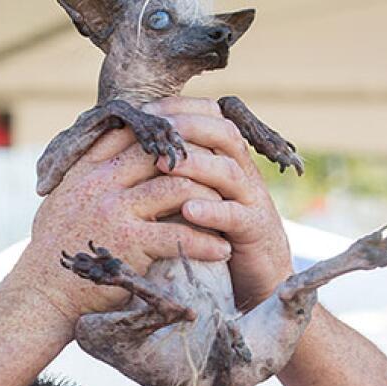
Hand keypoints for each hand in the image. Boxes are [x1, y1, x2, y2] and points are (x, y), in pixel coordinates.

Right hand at [4, 127, 231, 325]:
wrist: (41, 294)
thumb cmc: (57, 247)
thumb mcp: (64, 197)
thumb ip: (90, 171)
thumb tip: (117, 145)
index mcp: (88, 167)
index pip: (137, 131)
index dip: (173, 127)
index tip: (201, 132)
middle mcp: (101, 182)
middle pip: (164, 152)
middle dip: (200, 159)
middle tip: (226, 171)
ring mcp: (115, 211)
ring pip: (178, 187)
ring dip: (211, 199)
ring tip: (228, 211)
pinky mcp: (128, 244)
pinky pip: (180, 235)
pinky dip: (207, 243)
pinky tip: (222, 249)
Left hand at [145, 97, 292, 308]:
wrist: (259, 276)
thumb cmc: (215, 233)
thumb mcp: (195, 196)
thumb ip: (174, 174)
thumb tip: (126, 150)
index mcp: (227, 158)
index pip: (209, 118)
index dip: (180, 109)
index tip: (145, 109)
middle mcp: (242, 173)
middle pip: (223, 134)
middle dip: (189, 126)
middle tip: (156, 127)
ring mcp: (251, 200)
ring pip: (229, 171)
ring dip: (196, 165)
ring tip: (164, 165)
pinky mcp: (255, 231)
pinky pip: (236, 216)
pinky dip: (213, 212)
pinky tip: (188, 211)